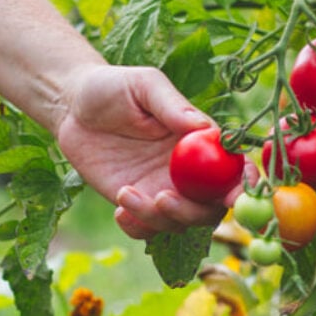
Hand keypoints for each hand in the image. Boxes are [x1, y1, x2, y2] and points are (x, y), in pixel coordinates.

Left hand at [54, 65, 248, 239]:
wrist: (72, 107)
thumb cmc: (113, 87)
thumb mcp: (143, 86)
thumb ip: (172, 106)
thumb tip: (202, 127)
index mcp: (201, 142)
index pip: (234, 169)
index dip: (243, 186)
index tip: (233, 196)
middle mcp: (188, 171)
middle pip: (210, 208)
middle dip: (193, 213)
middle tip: (162, 199)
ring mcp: (161, 189)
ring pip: (178, 223)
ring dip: (157, 219)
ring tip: (124, 193)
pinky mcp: (135, 202)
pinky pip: (147, 230)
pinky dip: (137, 228)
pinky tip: (118, 208)